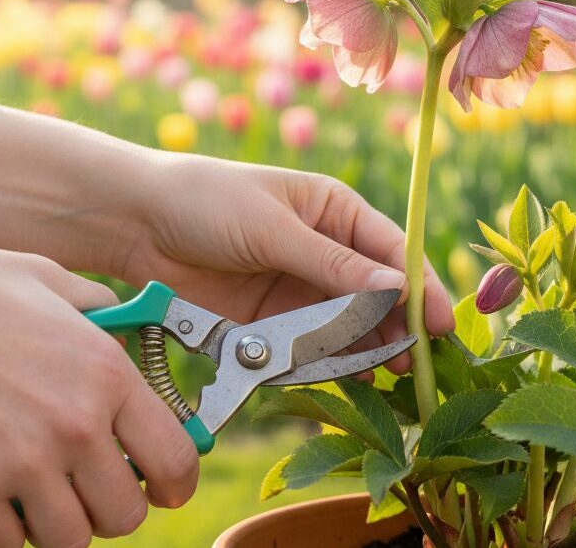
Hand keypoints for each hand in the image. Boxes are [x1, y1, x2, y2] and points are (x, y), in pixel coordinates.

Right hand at [0, 216, 197, 547]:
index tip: (166, 491)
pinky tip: (1, 504)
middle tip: (91, 490)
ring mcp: (22, 460)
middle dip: (113, 509)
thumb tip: (129, 332)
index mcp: (107, 372)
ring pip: (72, 541)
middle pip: (127, 515)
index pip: (175, 458)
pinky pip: (9, 547)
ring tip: (45, 497)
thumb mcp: (55, 282)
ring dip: (63, 527)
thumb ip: (103, 314)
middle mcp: (76, 422)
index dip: (177, 486)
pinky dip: (9, 537)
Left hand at [122, 156, 454, 371]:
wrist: (135, 224)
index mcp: (333, 211)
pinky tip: (346, 374)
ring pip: (348, 325)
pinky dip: (328, 361)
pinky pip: (311, 345)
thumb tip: (399, 287)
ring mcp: (298, 288)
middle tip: (412, 358)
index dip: (420, 286)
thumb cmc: (207, 202)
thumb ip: (334, 264)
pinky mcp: (271, 321)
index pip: (391, 250)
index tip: (441, 320)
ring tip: (383, 371)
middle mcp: (324, 250)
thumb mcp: (274, 228)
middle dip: (396, 325)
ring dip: (366, 348)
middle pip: (375, 294)